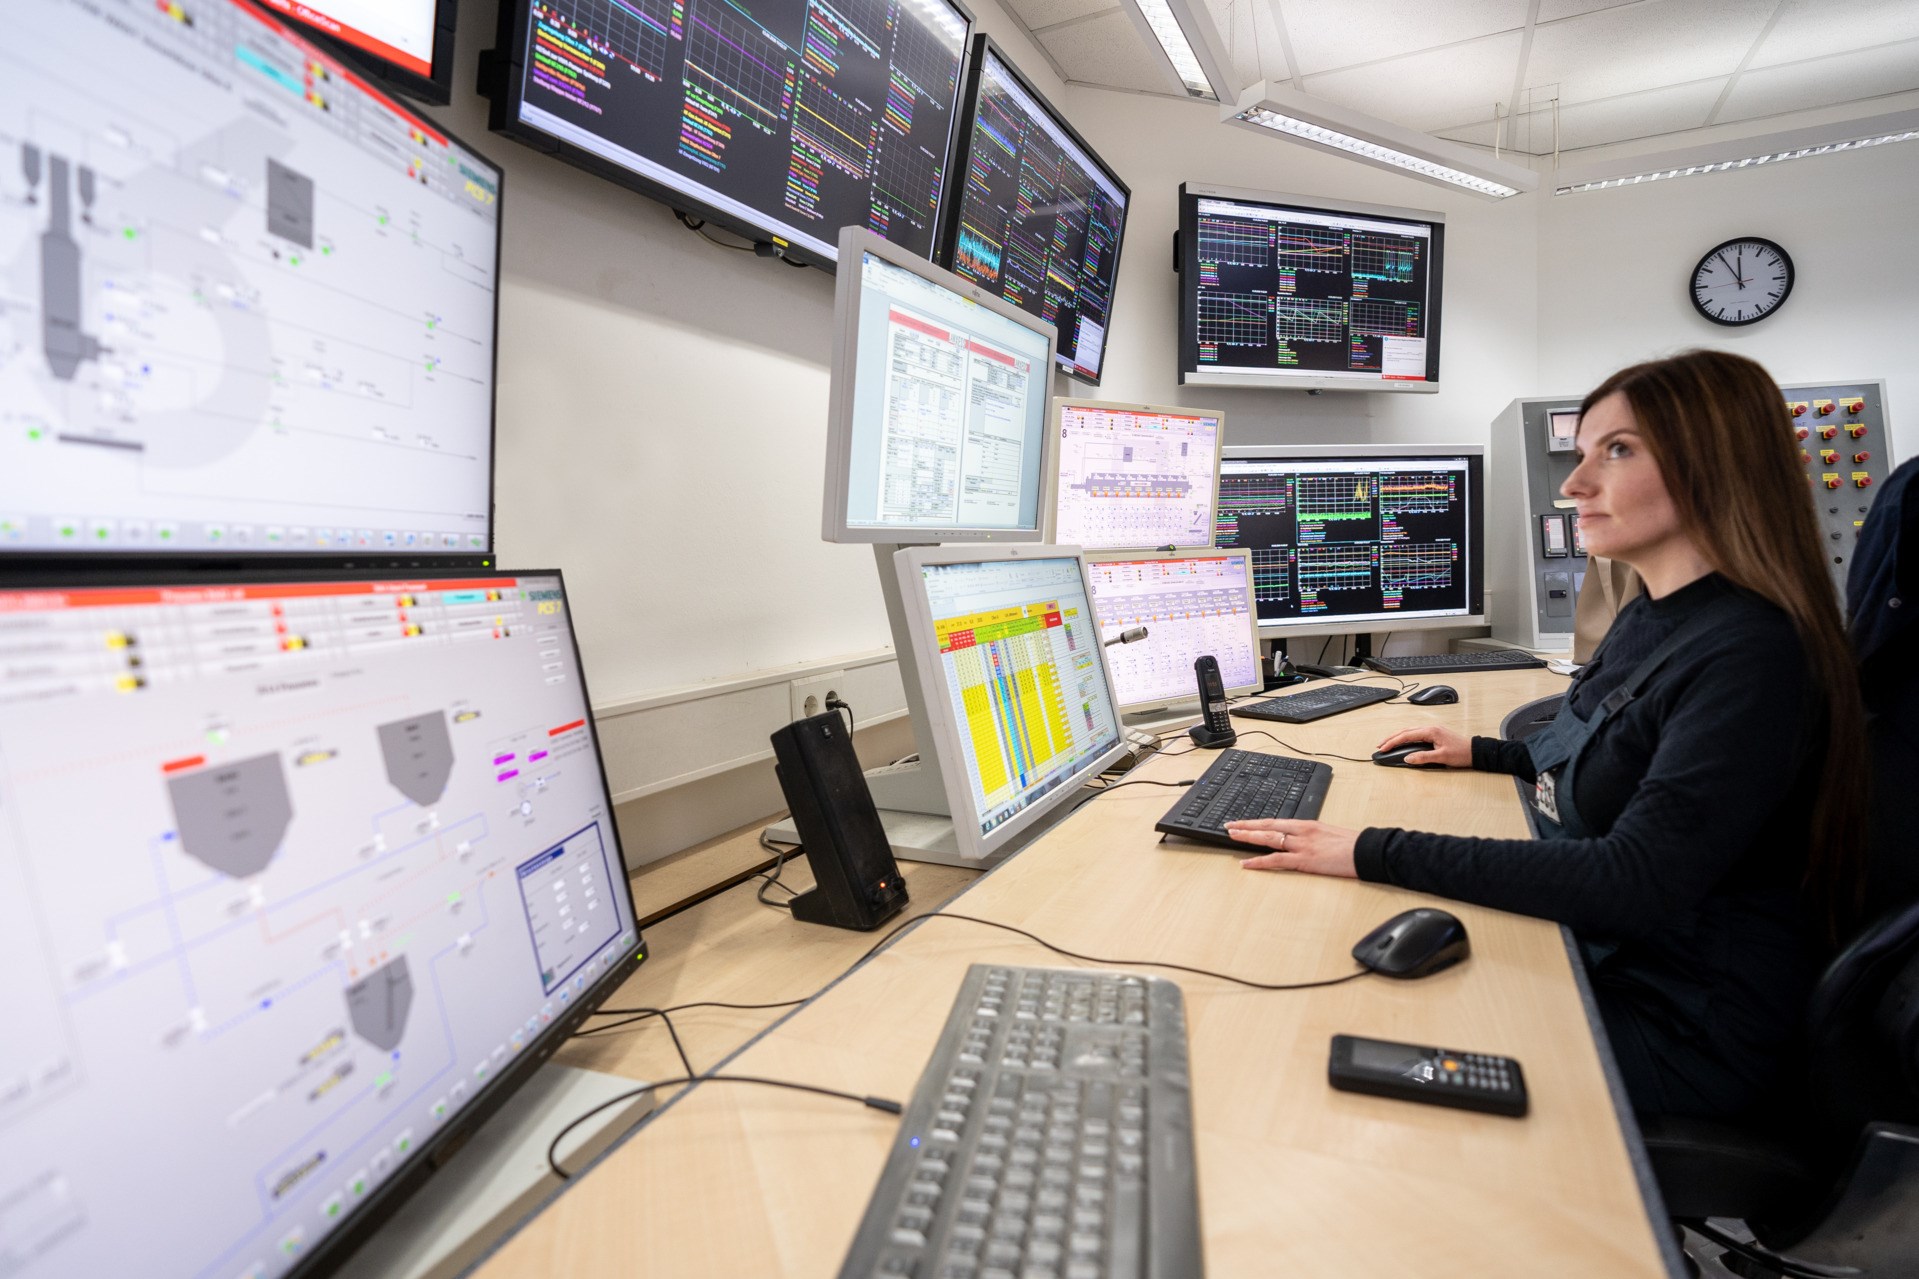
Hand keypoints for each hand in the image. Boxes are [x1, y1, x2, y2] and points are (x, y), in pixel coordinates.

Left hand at [1226, 819, 1359, 876]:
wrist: (1367, 851)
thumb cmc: (1352, 845)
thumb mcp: (1329, 834)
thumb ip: (1312, 836)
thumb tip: (1300, 840)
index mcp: (1308, 824)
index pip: (1276, 821)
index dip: (1257, 822)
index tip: (1243, 822)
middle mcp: (1302, 831)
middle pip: (1268, 826)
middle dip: (1246, 826)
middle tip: (1229, 826)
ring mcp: (1302, 845)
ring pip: (1268, 839)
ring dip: (1248, 838)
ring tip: (1232, 837)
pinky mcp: (1305, 860)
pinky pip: (1277, 860)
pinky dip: (1259, 861)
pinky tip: (1247, 863)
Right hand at [1374, 724, 1471, 767]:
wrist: (1475, 751)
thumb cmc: (1462, 753)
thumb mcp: (1442, 757)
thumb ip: (1423, 757)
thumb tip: (1407, 758)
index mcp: (1431, 731)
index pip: (1406, 735)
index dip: (1393, 742)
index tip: (1383, 748)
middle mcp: (1430, 728)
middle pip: (1405, 731)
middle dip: (1391, 738)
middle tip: (1380, 745)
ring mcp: (1432, 730)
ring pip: (1410, 731)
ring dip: (1397, 737)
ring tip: (1387, 743)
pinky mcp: (1434, 735)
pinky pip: (1416, 734)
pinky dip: (1406, 737)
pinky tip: (1402, 742)